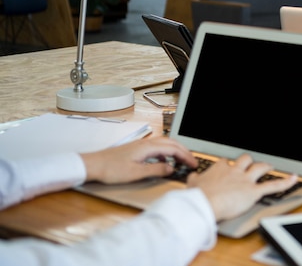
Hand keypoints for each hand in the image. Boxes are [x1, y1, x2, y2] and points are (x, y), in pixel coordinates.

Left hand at [81, 136, 197, 183]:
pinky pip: (157, 148)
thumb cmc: (111, 169)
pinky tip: (164, 162)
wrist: (93, 165)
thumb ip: (156, 170)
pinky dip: (166, 153)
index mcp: (148, 147)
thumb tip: (171, 169)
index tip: (194, 164)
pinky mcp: (136, 149)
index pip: (173, 149)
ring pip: (164, 144)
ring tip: (182, 160)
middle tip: (192, 161)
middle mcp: (146, 143)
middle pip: (171, 143)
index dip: (186, 156)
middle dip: (184, 151)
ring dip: (176, 150)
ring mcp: (141, 145)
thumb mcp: (136, 173)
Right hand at [187, 154, 297, 221]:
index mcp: (219, 168)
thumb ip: (194, 179)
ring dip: (266, 166)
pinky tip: (294, 178)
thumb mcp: (192, 185)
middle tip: (250, 163)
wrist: (203, 203)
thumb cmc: (197, 196)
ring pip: (259, 167)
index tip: (227, 168)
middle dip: (248, 161)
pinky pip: (273, 185)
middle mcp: (234, 171)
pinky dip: (285, 182)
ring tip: (270, 166)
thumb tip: (192, 177)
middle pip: (245, 159)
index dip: (228, 165)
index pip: (225, 162)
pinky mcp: (254, 192)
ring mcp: (245, 180)